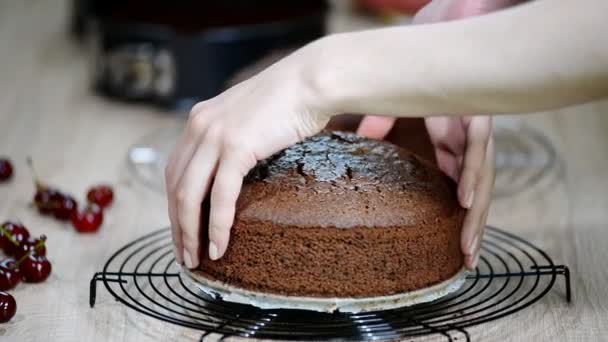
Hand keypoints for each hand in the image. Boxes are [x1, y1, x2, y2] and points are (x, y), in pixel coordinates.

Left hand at [165, 50, 327, 267]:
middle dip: (176, 225)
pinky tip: (219, 246)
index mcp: (200, 120)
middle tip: (185, 254)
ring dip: (190, 232)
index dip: (174, 206)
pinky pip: (219, 196)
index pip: (175, 171)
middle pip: (174, 186)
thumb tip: (236, 169)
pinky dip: (216, 225)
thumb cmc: (290, 100)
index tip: (182, 231)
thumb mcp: (250, 118)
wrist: (311, 81)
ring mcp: (215, 135)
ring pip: (189, 195)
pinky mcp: (235, 146)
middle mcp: (199, 126)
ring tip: (197, 259)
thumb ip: (234, 139)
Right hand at [357, 0, 511, 268]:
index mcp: (446, 131)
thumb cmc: (417, 55)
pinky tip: (463, 196)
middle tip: (465, 255)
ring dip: (475, 209)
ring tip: (466, 241)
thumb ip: (382, 119)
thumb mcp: (393, 97)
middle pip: (474, 184)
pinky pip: (476, 146)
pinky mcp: (474, 109)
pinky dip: (470, 173)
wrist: (441, 19)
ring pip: (482, 173)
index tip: (447, 236)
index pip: (453, 175)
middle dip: (471, 221)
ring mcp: (471, 121)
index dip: (453, 206)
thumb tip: (364, 139)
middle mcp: (463, 132)